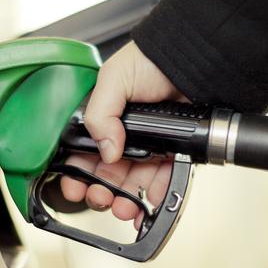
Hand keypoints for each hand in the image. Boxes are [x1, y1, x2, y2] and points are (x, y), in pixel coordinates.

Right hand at [60, 41, 187, 227]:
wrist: (193, 58)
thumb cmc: (152, 59)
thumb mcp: (113, 78)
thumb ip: (99, 114)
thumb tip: (106, 151)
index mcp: (103, 118)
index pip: (83, 152)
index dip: (77, 173)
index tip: (75, 188)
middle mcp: (123, 134)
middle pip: (106, 173)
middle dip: (100, 192)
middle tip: (100, 198)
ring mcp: (148, 145)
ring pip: (132, 182)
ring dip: (125, 200)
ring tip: (123, 208)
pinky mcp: (172, 151)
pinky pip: (162, 178)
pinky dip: (155, 194)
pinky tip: (148, 201)